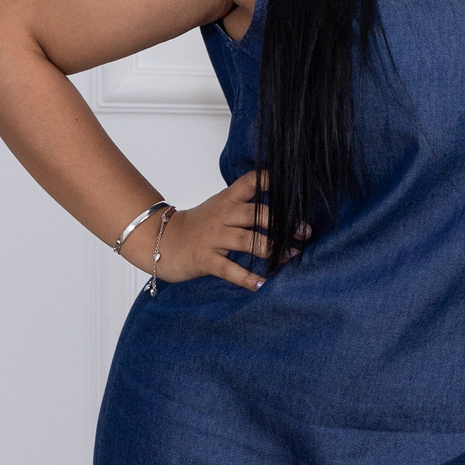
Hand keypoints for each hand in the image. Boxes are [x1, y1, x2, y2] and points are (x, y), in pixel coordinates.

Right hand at [119, 170, 302, 290]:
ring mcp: (213, 238)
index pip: (250, 182)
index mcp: (227, 200)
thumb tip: (284, 210)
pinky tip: (262, 284)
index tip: (293, 186)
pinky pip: (229, 269)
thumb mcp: (220, 208)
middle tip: (304, 233)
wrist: (160, 241)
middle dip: (282, 223)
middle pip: (255, 213)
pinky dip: (247, 278)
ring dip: (272, 250)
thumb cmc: (198, 227)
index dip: (271, 180)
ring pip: (247, 240)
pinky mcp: (205, 259)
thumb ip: (246, 205)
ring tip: (291, 257)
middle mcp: (222, 215)